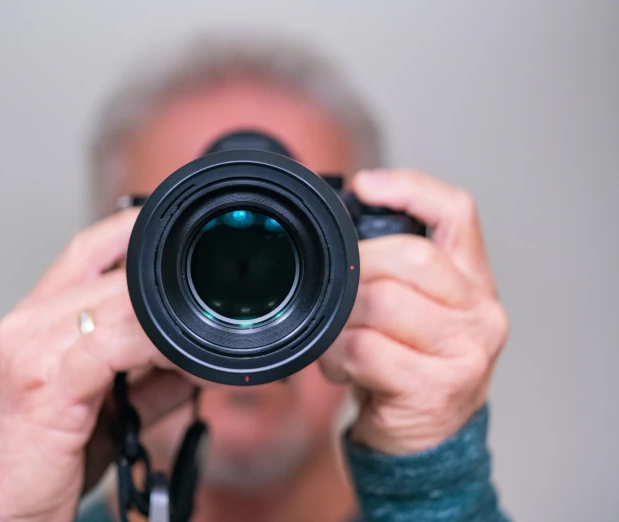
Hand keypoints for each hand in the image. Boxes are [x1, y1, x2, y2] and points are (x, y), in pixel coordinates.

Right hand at [0, 209, 197, 521]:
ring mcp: (31, 349)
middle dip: (164, 278)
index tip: (180, 236)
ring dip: (168, 316)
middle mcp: (27, 323)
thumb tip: (197, 366)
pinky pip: (110, 348)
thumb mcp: (101, 406)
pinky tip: (184, 362)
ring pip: (116, 303)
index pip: (87, 250)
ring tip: (204, 337)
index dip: (135, 232)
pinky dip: (155, 348)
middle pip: (107, 268)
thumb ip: (146, 378)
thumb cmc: (41, 455)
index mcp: (37, 318)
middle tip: (214, 295)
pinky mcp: (44, 384)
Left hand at [319, 170, 508, 454]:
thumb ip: (395, 272)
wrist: (422, 441)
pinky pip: (366, 349)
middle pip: (410, 257)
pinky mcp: (436, 389)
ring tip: (337, 338)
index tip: (366, 185)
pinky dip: (337, 355)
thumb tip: (341, 231)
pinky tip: (341, 367)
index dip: (411, 188)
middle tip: (335, 293)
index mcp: (474, 282)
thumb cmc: (409, 367)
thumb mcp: (414, 312)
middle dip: (357, 270)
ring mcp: (465, 353)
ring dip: (341, 320)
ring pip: (381, 302)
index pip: (457, 214)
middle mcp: (480, 313)